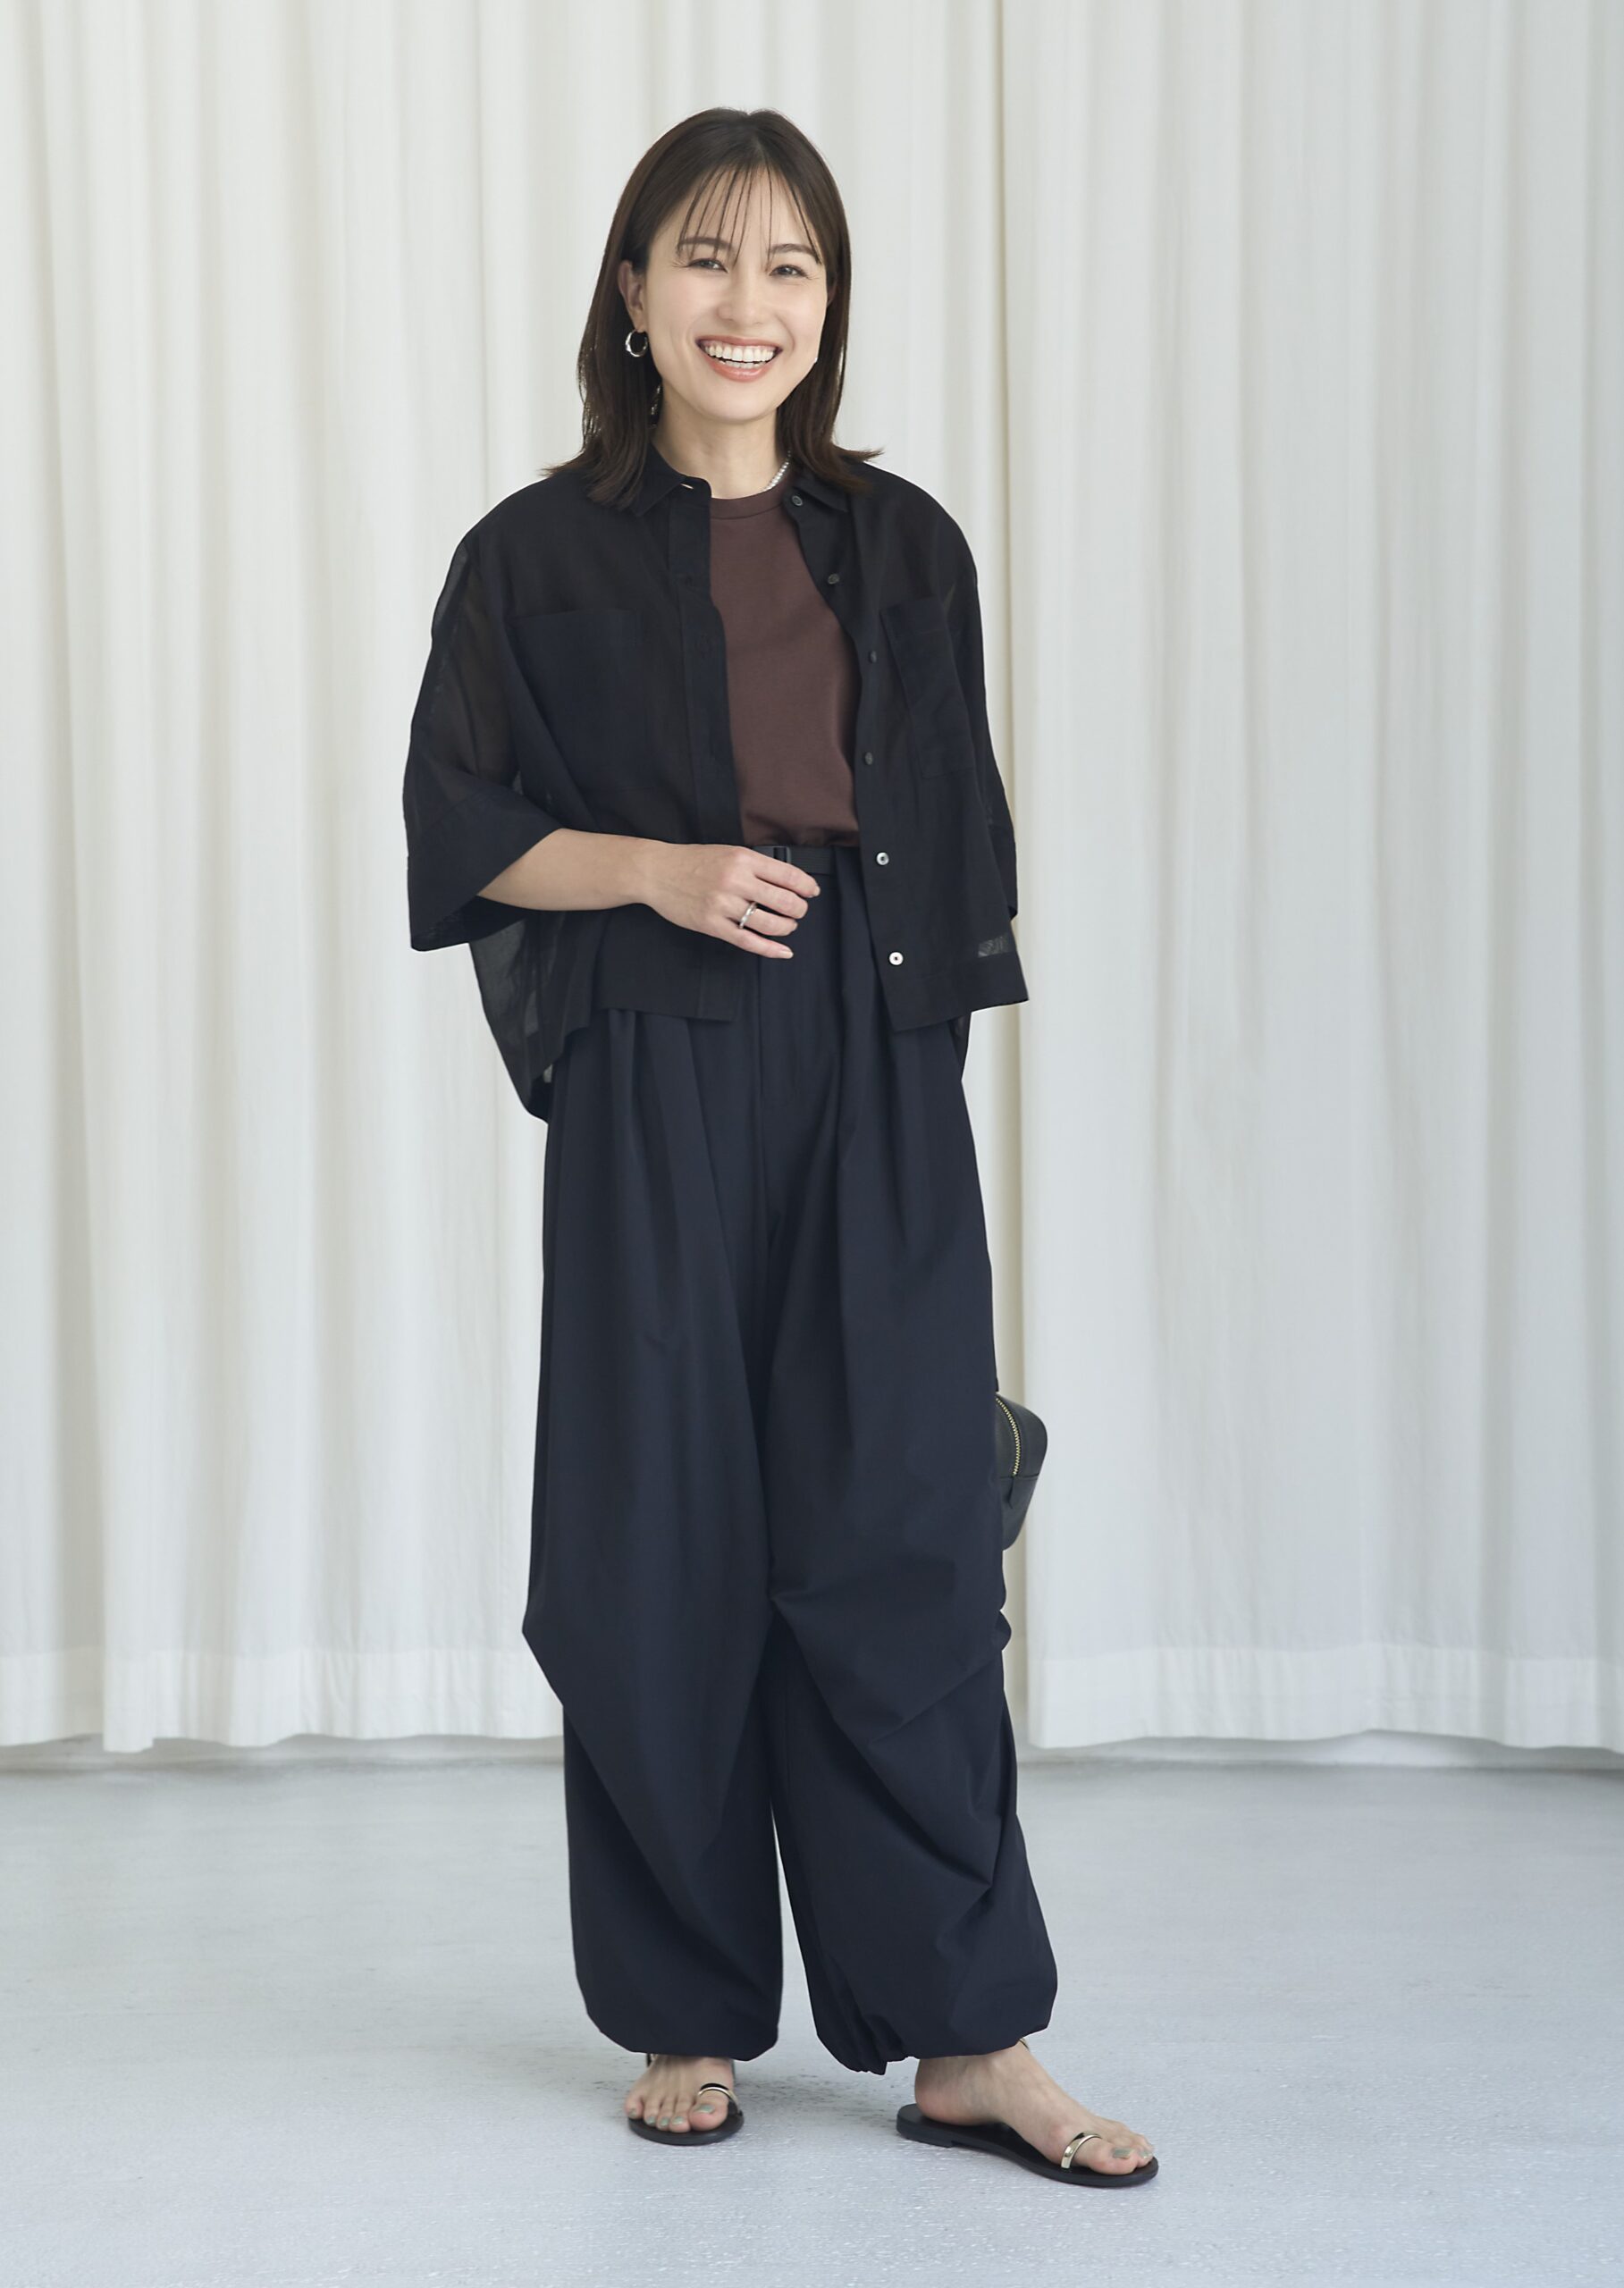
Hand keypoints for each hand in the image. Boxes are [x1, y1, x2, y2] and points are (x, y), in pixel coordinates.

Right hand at [639, 843, 820, 957]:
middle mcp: (735, 881)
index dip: (806, 886)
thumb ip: (755, 866)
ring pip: (769, 924)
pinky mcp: (712, 925)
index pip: (788, 875)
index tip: (812, 892)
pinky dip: (770, 949)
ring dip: (787, 927)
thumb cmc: (693, 861)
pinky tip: (783, 951)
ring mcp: (723, 905)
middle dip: (799, 909)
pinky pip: (748, 941)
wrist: (657, 872)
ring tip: (788, 925)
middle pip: (784, 901)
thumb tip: (788, 881)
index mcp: (743, 859)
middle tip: (799, 911)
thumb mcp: (728, 852)